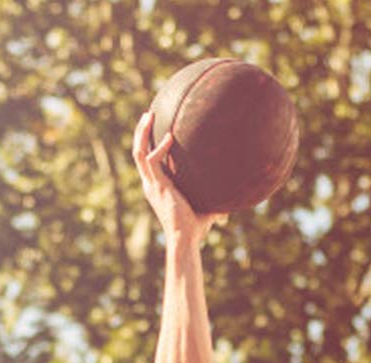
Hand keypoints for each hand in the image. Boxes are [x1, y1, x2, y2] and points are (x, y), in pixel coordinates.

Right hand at [132, 109, 219, 246]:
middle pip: (138, 153)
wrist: (185, 239)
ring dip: (142, 133)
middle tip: (148, 114)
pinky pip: (152, 160)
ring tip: (149, 115)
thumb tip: (233, 201)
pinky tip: (170, 137)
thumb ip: (215, 201)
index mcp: (156, 188)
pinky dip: (160, 147)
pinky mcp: (157, 185)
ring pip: (139, 153)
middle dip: (140, 132)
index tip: (155, 128)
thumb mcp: (205, 207)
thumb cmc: (195, 228)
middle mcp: (150, 184)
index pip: (146, 162)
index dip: (147, 144)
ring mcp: (152, 184)